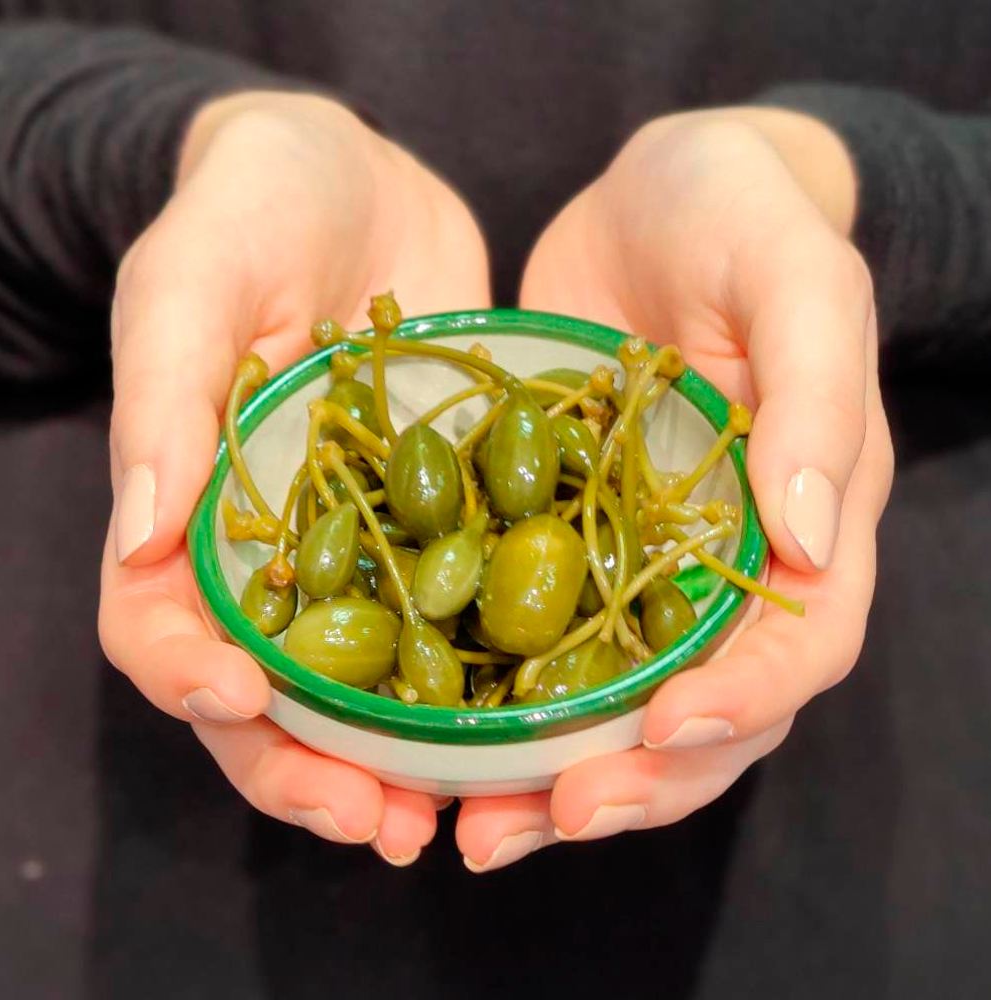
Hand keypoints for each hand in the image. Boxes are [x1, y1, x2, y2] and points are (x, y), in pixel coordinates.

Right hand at [98, 91, 488, 864]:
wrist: (354, 177)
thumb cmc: (251, 206)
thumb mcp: (190, 279)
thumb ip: (164, 399)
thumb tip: (136, 531)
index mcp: (192, 507)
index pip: (163, 624)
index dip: (192, 679)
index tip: (244, 705)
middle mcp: (276, 546)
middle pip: (271, 693)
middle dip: (309, 766)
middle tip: (373, 823)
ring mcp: (364, 540)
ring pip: (368, 681)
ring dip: (398, 757)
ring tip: (450, 813)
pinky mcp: (446, 517)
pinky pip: (460, 612)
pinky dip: (482, 677)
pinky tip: (525, 720)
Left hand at [456, 109, 892, 870]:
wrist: (655, 196)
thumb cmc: (739, 215)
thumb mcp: (795, 277)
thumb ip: (816, 401)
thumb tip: (815, 540)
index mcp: (812, 517)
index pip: (804, 644)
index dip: (743, 701)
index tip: (663, 728)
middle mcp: (733, 564)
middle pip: (709, 711)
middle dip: (640, 779)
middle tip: (551, 816)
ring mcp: (646, 562)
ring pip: (619, 705)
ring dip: (558, 780)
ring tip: (480, 829)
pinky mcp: (568, 541)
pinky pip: (541, 643)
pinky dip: (500, 707)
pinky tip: (438, 746)